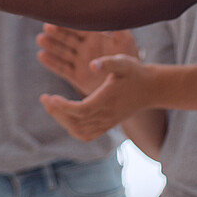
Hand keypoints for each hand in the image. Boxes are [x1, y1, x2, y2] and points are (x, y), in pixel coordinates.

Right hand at [36, 24, 136, 94]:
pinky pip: (62, 68)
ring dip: (51, 46)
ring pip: (62, 52)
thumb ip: (118, 28)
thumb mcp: (126, 42)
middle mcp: (85, 47)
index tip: (58, 17)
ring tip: (41, 40)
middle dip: (56, 33)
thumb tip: (110, 10)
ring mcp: (80, 61)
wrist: (131, 86)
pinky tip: (42, 56)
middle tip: (47, 28)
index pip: (78, 27)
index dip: (67, 23)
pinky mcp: (77, 76)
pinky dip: (52, 63)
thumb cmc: (130, 61)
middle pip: (67, 38)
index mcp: (95, 37)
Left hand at [39, 54, 153, 141]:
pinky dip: (73, 129)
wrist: (152, 88)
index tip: (49, 96)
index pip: (81, 110)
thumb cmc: (135, 73)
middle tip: (44, 99)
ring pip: (80, 131)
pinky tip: (64, 115)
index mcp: (107, 100)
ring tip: (52, 106)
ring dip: (63, 121)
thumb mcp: (123, 62)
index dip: (63, 107)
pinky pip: (87, 134)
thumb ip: (108, 63)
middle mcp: (107, 115)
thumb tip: (92, 64)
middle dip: (57, 112)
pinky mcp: (108, 125)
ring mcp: (108, 122)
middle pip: (76, 123)